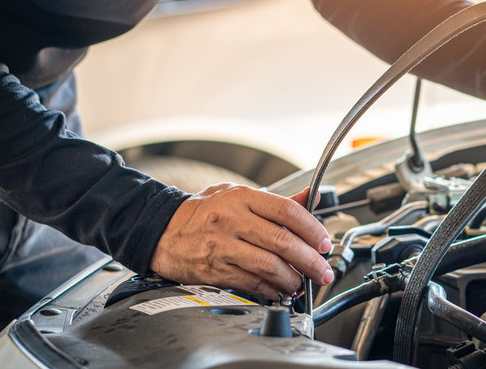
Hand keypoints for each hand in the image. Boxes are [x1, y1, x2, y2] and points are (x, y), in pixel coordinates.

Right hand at [150, 185, 333, 298]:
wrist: (161, 230)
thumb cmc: (203, 212)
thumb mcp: (237, 195)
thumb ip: (276, 200)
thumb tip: (311, 198)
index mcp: (242, 198)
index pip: (288, 211)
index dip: (312, 229)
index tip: (324, 242)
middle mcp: (233, 220)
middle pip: (283, 242)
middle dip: (310, 260)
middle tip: (323, 270)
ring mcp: (223, 247)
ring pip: (270, 266)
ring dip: (293, 279)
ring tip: (302, 283)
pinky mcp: (215, 270)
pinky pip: (252, 283)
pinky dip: (272, 290)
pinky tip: (280, 290)